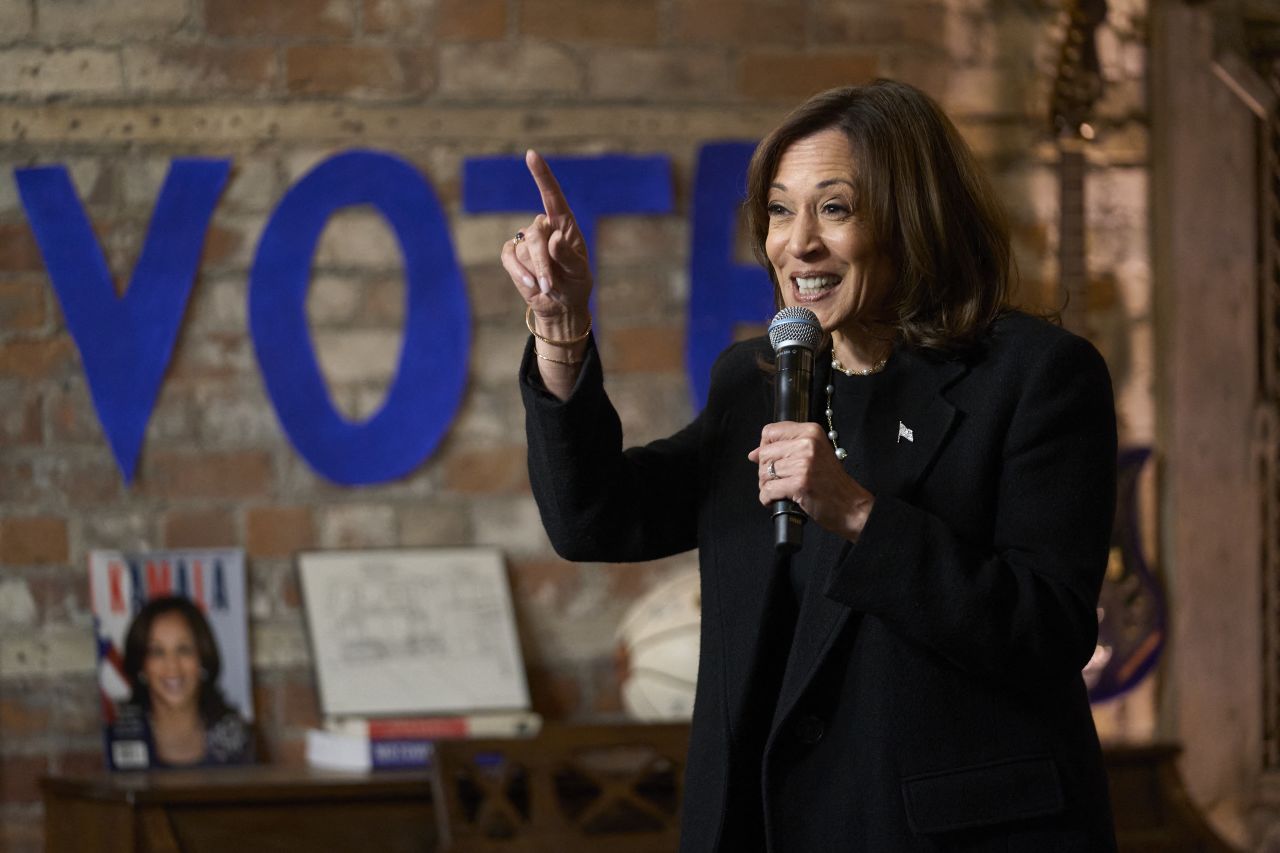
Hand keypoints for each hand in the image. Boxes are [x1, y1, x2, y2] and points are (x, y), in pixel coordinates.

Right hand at [500, 150, 592, 333]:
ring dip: (535, 271)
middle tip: (551, 284)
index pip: (552, 196)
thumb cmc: (575, 284)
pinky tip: (531, 284)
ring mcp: (526, 240)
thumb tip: (553, 238)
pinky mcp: (513, 255)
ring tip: (548, 286)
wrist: (561, 306)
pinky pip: (509, 257)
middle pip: (537, 234)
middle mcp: (545, 228)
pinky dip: (519, 272)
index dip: (541, 175)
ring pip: (523, 248)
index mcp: (565, 225)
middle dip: (543, 261)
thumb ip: (568, 256)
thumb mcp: (579, 272)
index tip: (531, 155)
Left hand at [748, 421, 874, 540]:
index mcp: (811, 432)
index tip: (774, 460)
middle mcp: (807, 444)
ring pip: (764, 473)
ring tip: (782, 491)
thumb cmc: (831, 483)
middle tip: (780, 480)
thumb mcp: (813, 455)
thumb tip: (753, 454)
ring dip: (767, 486)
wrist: (851, 505)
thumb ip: (785, 448)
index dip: (765, 447)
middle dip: (766, 471)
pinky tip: (779, 500)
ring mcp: (803, 464)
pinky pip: (768, 490)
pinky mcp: (799, 484)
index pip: (770, 431)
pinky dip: (768, 499)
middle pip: (764, 454)